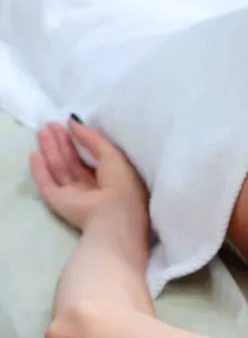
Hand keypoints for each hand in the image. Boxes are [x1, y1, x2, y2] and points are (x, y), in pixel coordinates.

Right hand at [29, 117, 146, 230]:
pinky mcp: (60, 203)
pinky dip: (40, 170)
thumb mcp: (114, 156)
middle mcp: (93, 189)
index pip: (94, 158)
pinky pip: (47, 184)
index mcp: (113, 180)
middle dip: (63, 143)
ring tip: (43, 131)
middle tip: (52, 124)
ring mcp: (76, 197)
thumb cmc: (122, 185)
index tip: (70, 124)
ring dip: (51, 151)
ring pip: (60, 170)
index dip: (83, 141)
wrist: (112, 216)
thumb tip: (73, 121)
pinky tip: (34, 155)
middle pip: (74, 162)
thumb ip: (94, 139)